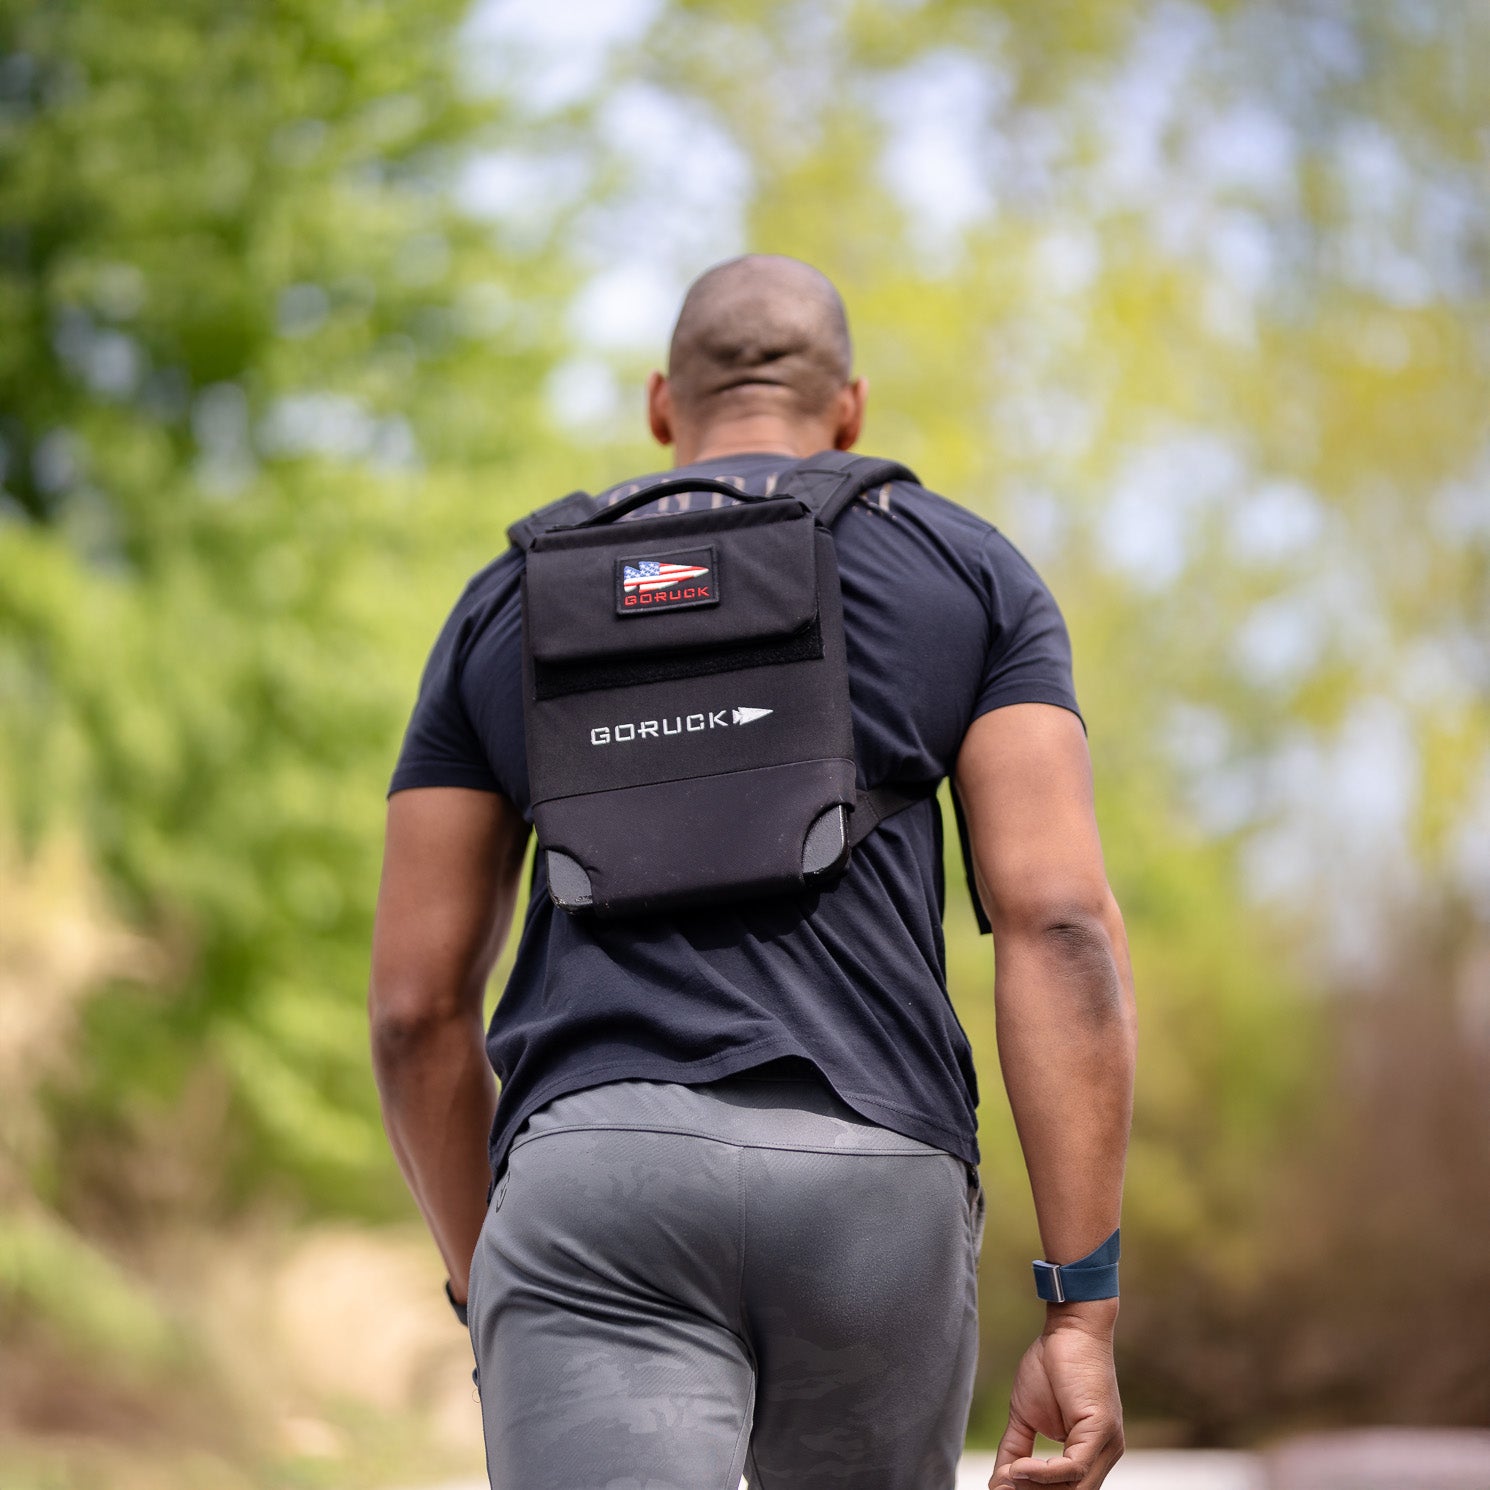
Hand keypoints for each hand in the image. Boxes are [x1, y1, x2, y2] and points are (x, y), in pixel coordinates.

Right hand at [989, 1308, 1123, 1487]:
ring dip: (1034, 1487)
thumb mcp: (1026, 1415)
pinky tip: (1019, 1467)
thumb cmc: (1051, 1365)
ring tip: (1006, 1476)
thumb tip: (997, 1482)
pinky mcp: (1102, 1431)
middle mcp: (1104, 1455)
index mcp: (1090, 1454)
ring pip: (1073, 1488)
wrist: (1069, 1328)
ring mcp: (1107, 1445)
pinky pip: (1075, 1468)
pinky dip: (1044, 1473)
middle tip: (1000, 1487)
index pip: (1065, 1489)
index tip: (1001, 1487)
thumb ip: (1015, 1449)